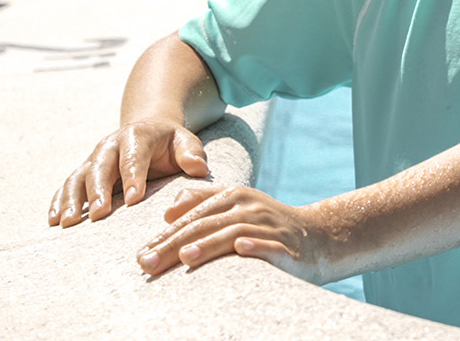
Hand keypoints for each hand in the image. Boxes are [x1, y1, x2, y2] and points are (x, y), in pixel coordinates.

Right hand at [48, 120, 210, 226]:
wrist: (147, 132)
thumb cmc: (170, 144)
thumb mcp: (185, 142)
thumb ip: (192, 154)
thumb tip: (198, 168)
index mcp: (137, 136)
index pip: (134, 157)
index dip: (133, 177)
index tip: (134, 199)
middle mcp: (110, 146)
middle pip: (101, 167)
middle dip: (98, 191)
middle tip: (99, 214)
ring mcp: (93, 159)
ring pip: (78, 178)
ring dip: (71, 200)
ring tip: (68, 223)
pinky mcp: (83, 171)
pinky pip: (67, 186)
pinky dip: (58, 201)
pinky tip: (53, 220)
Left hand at [138, 184, 337, 282]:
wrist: (319, 237)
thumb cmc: (268, 225)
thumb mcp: (237, 207)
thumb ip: (203, 201)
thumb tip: (168, 209)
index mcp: (234, 196)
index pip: (191, 215)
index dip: (164, 235)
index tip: (139, 255)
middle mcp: (250, 207)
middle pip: (205, 224)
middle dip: (173, 244)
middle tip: (147, 263)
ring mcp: (269, 226)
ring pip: (233, 233)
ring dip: (208, 244)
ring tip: (185, 256)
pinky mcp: (287, 245)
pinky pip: (269, 244)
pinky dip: (255, 246)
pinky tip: (241, 250)